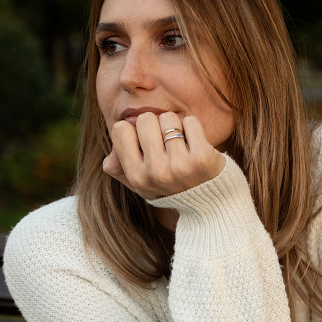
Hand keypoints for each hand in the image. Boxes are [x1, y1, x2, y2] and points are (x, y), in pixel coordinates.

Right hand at [103, 112, 224, 199]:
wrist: (211, 203)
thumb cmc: (172, 187)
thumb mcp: (142, 184)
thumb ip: (119, 168)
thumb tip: (110, 157)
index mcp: (137, 177)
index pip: (121, 129)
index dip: (134, 131)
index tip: (147, 143)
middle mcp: (156, 172)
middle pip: (145, 119)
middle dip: (156, 125)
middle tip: (167, 144)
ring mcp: (179, 165)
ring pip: (168, 118)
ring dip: (176, 126)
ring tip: (182, 146)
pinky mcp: (202, 157)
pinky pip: (191, 122)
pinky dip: (193, 128)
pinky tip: (196, 144)